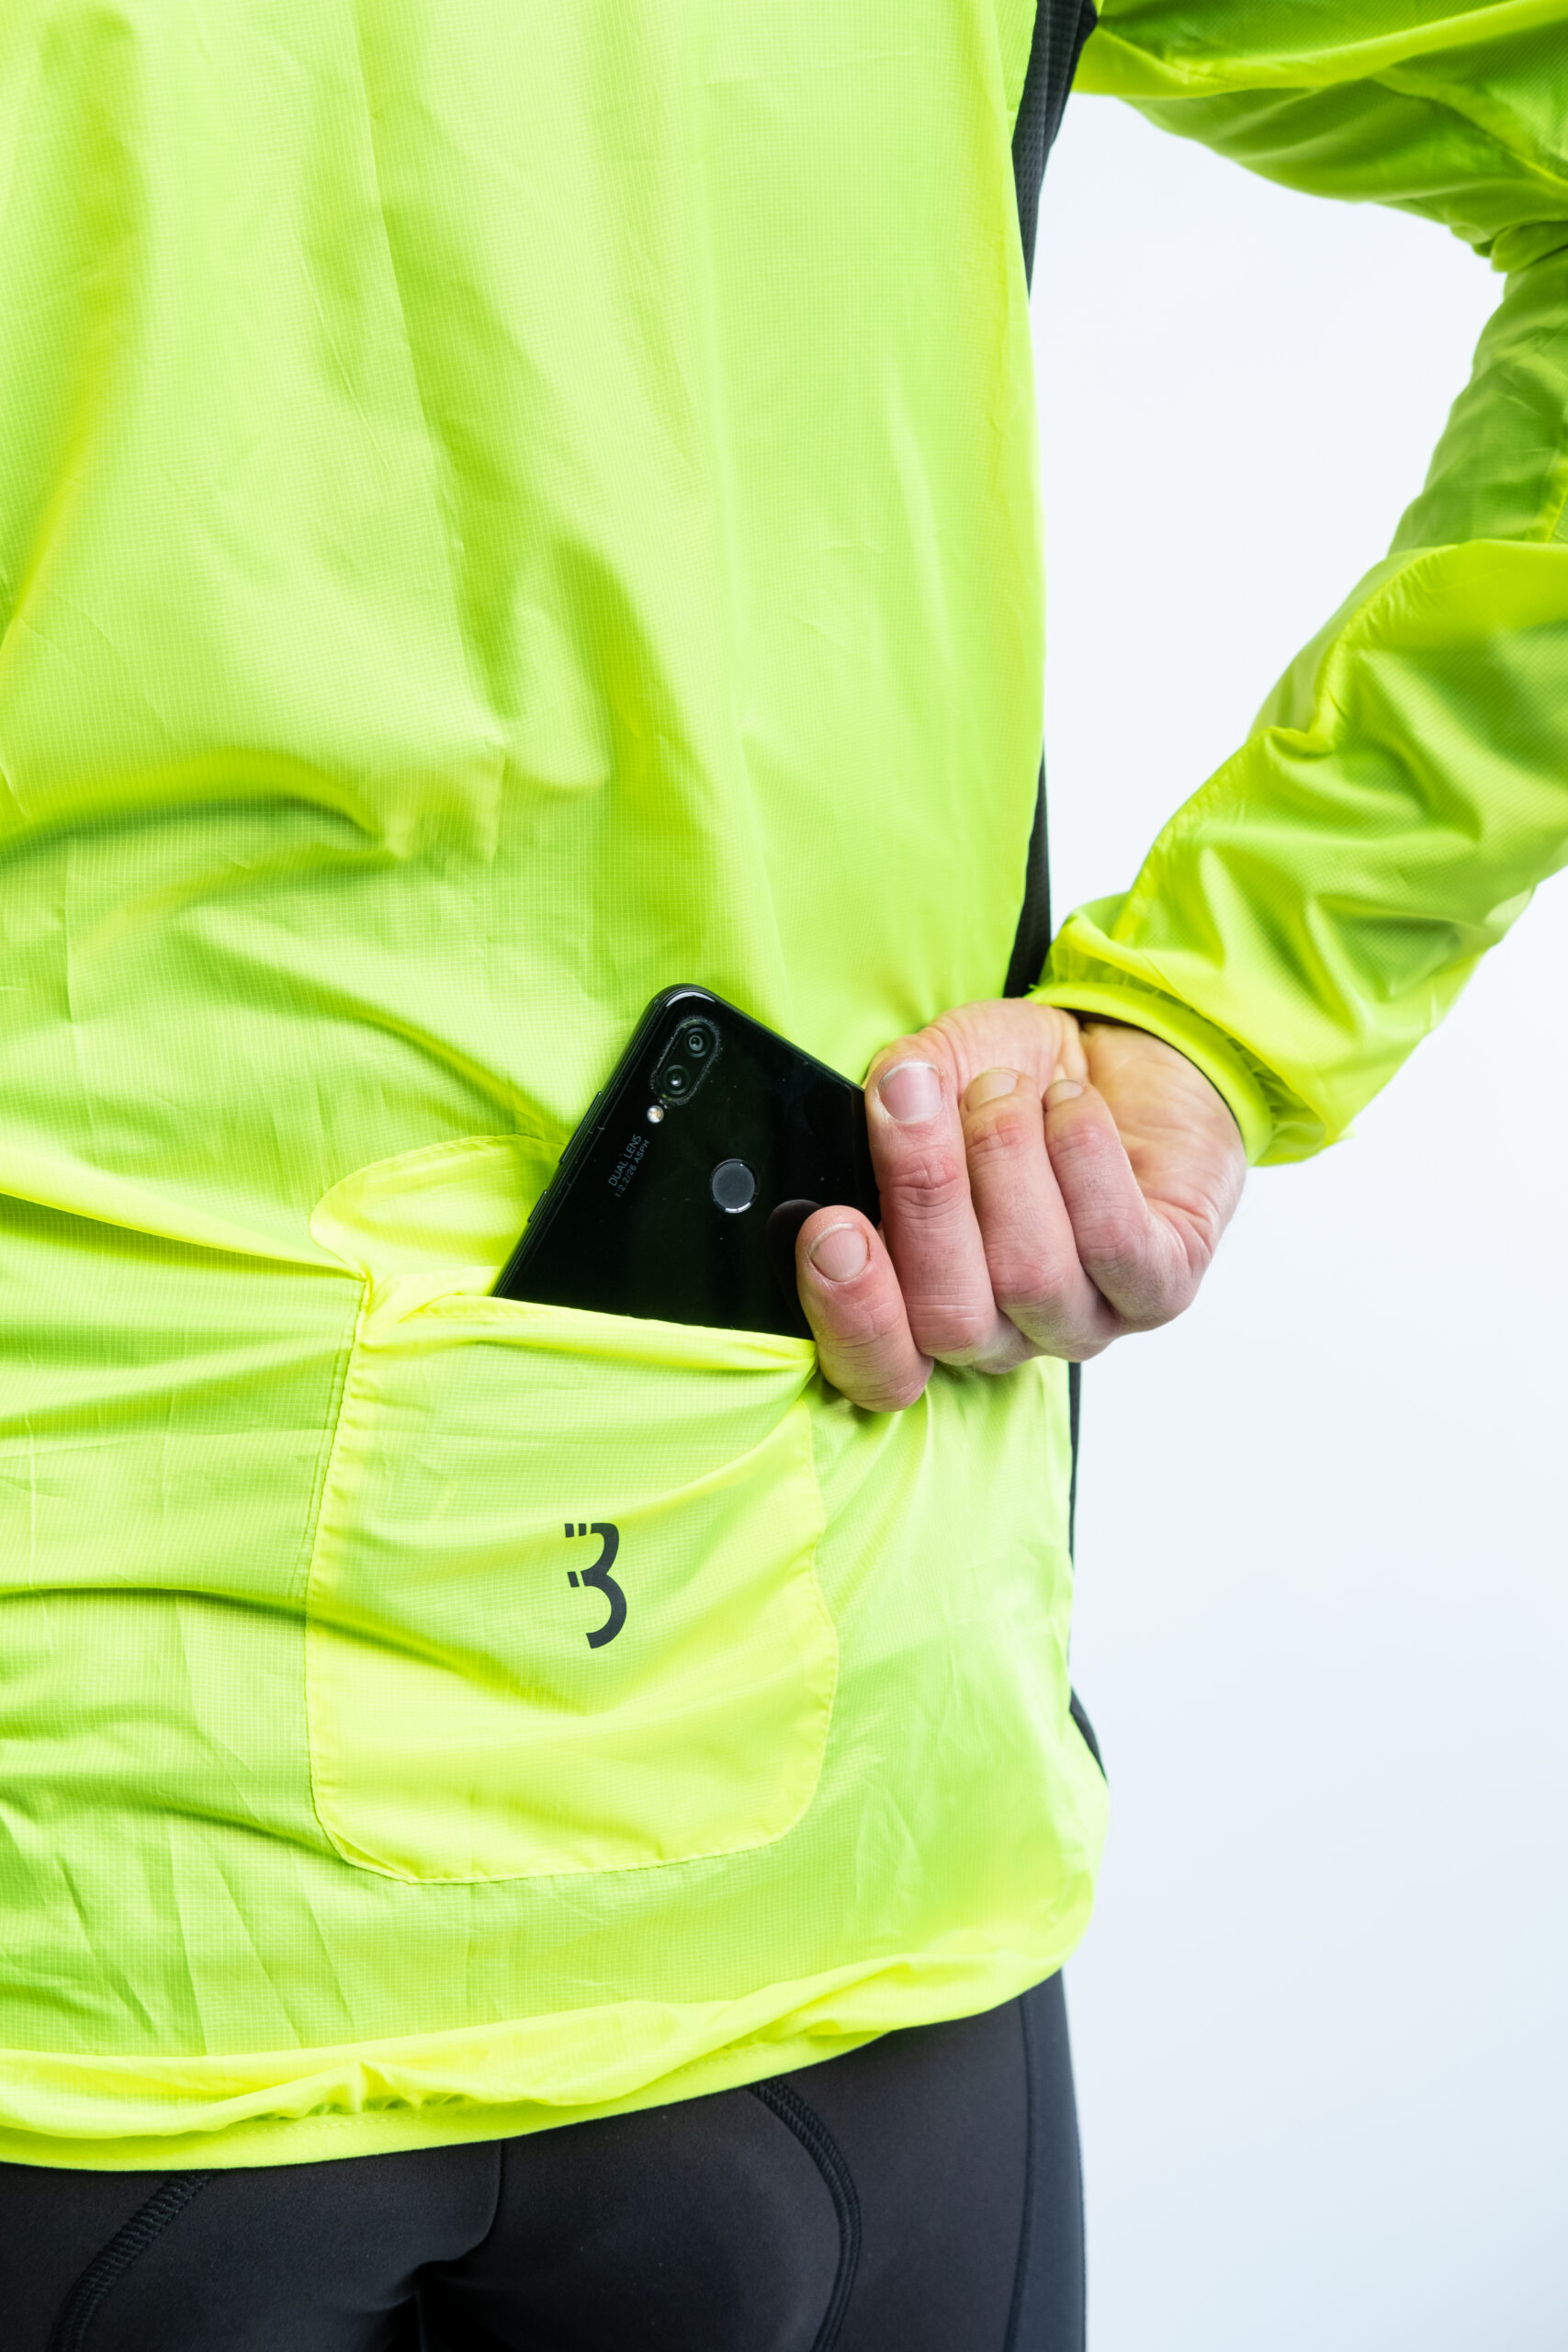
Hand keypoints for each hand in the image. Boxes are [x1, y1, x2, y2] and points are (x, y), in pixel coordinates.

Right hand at [795, 1001, 1245, 1409]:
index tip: (831, 1228)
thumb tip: (879, 1108)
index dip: (851, 1316)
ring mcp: (1081, 1321)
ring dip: (1006, 1158)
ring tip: (1006, 1089)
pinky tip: (1069, 1103)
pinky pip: (1114, 1242)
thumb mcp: (926, 1076)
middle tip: (912, 1100)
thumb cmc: (1009, 1082)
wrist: (1117, 1056)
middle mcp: (1000, 1335)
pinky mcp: (1161, 1288)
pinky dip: (1081, 1156)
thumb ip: (887, 1106)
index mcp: (919, 1309)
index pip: (878, 1369)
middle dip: (923, 1198)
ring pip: (1030, 1276)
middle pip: (950, 1321)